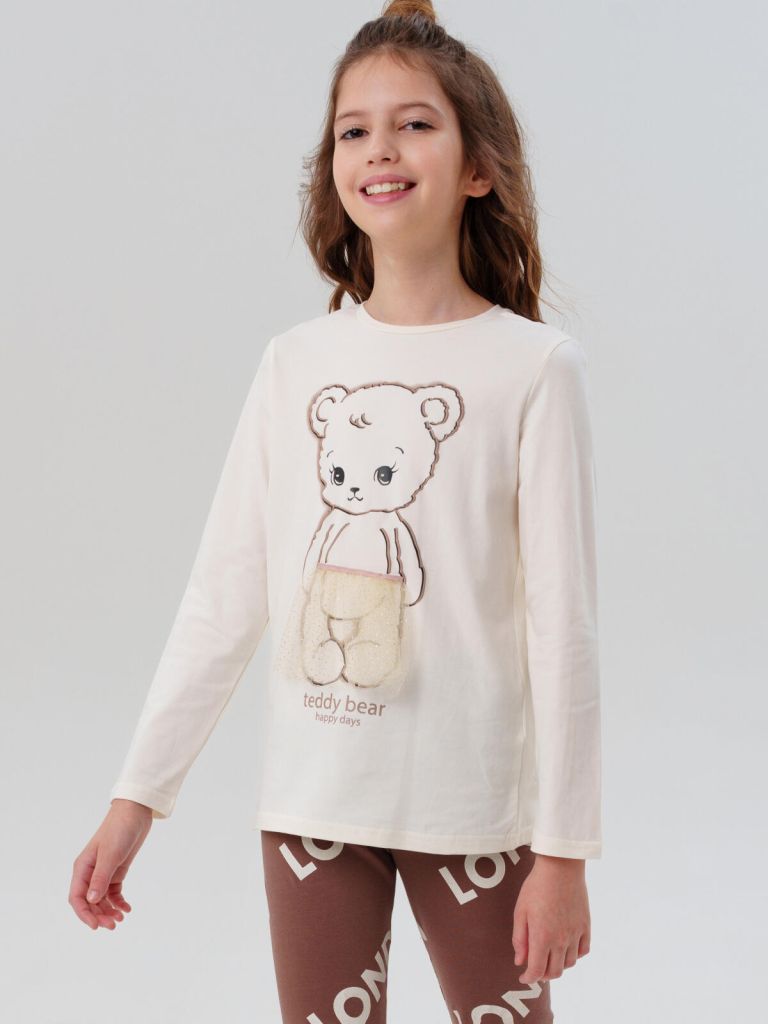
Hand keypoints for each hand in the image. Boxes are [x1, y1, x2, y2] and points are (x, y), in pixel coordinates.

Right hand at [69, 799, 152, 929]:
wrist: (135, 813)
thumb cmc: (119, 829)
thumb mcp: (110, 854)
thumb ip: (100, 878)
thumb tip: (91, 900)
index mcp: (83, 868)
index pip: (77, 897)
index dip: (84, 914)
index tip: (96, 925)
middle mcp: (90, 872)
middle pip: (89, 902)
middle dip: (99, 915)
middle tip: (113, 925)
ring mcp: (103, 872)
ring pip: (101, 900)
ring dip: (108, 911)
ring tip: (120, 919)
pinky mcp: (116, 871)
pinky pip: (113, 892)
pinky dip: (118, 902)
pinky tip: (127, 909)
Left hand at [512, 854, 590, 983]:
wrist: (561, 868)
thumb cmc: (536, 887)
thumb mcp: (520, 911)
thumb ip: (519, 939)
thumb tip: (520, 961)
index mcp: (542, 937)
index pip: (537, 970)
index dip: (529, 978)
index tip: (523, 977)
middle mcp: (561, 940)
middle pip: (554, 972)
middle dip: (542, 975)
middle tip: (535, 968)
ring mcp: (575, 934)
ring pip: (569, 963)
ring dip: (558, 966)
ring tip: (549, 957)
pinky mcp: (585, 926)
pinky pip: (583, 951)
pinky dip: (574, 955)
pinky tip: (566, 948)